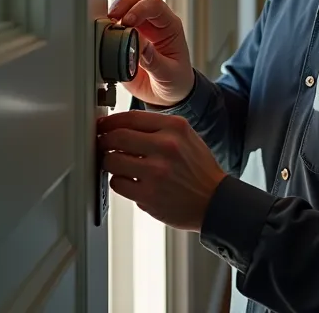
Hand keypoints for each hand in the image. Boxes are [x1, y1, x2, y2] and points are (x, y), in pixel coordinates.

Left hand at [98, 110, 227, 231]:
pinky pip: (117, 183)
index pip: (131, 117)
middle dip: (104, 141)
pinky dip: (119, 182)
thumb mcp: (186, 137)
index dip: (110, 122)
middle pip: (116, 137)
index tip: (103, 126)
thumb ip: (157, 128)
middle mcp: (166, 146)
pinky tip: (130, 181)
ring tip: (118, 165)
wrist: (215, 201)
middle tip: (103, 145)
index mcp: (175, 127)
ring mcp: (156, 172)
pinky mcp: (148, 195)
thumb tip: (121, 125)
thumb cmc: (198, 169)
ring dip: (109, 163)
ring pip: (112, 161)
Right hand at [108, 0, 193, 105]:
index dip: (139, 9)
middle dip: (125, 2)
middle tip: (113, 17)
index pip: (155, 5)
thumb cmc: (175, 82)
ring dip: (116, 11)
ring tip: (107, 25)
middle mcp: (156, 23)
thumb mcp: (168, 75)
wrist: (167, 95)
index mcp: (170, 27)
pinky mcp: (128, 36)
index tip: (126, 22)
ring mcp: (141, 28)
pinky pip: (117, 22)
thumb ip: (154, 61)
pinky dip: (109, 23)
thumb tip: (139, 45)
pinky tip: (105, 32)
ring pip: (127, 4)